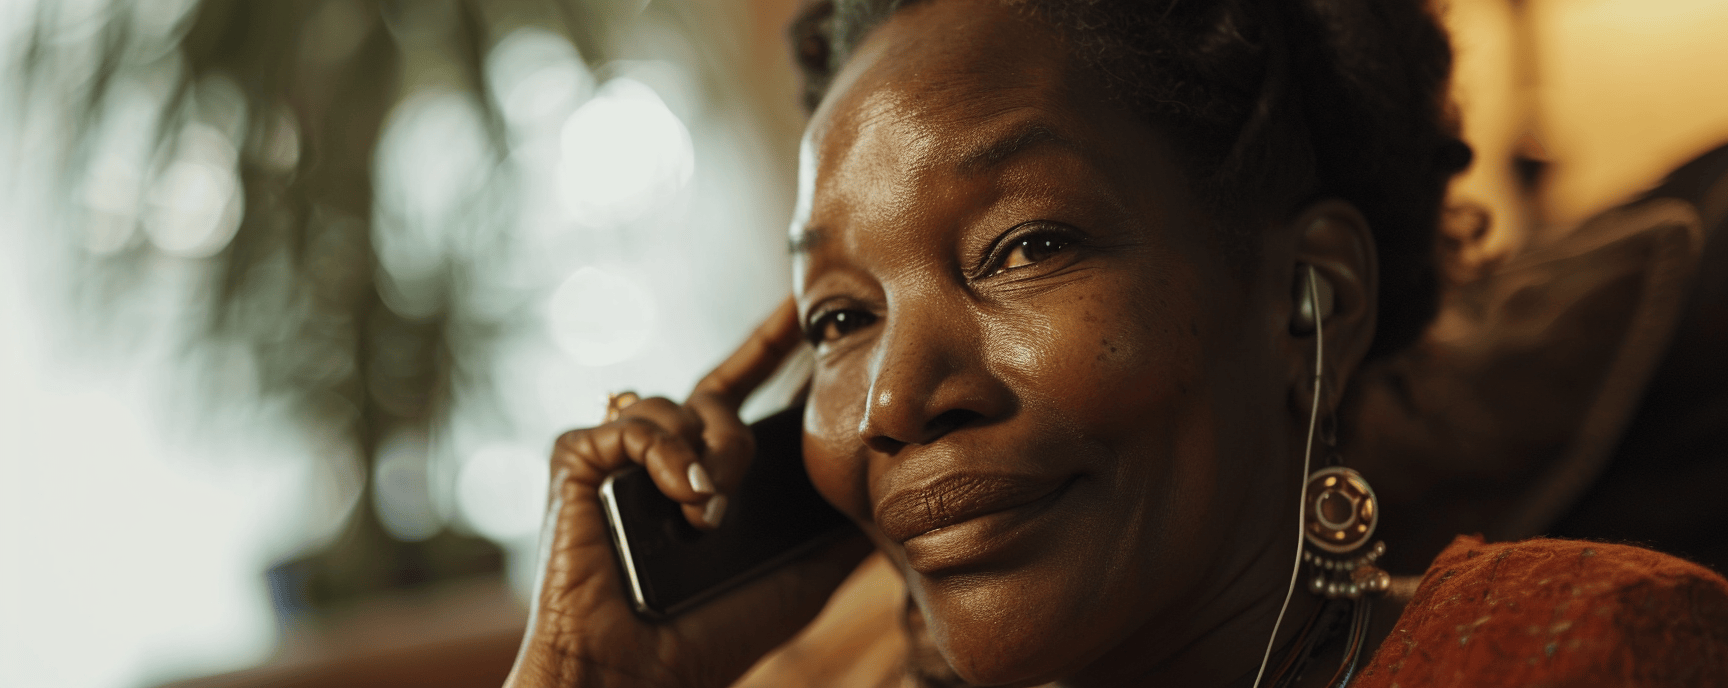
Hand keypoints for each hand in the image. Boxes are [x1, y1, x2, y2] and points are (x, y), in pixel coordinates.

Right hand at [503, 298, 872, 687]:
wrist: (640, 675)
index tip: (807, 305)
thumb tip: (903, 489)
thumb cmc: (714, 634)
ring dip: (717, 451)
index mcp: (711, 477)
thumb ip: (841, 527)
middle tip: (803, 323)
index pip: (746, 396)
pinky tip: (686, 498)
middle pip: (720, 381)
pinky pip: (634, 423)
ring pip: (686, 403)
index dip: (773, 346)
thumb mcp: (804, 575)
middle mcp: (665, 457)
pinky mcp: (578, 460)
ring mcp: (620, 456)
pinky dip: (666, 455)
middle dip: (762, 352)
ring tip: (716, 510)